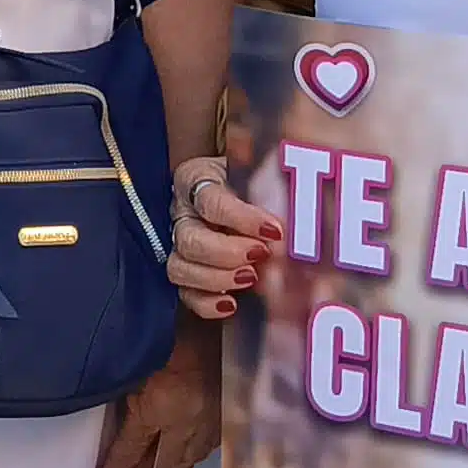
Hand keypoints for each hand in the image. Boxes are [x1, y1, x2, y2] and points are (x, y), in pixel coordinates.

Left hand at [97, 314, 219, 467]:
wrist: (227, 313)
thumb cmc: (177, 326)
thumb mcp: (139, 358)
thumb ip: (128, 391)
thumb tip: (118, 419)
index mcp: (159, 408)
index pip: (130, 452)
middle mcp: (186, 423)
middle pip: (160, 467)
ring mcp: (210, 423)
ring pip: (185, 461)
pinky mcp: (227, 417)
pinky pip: (205, 449)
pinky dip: (188, 457)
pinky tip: (179, 458)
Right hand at [166, 156, 286, 317]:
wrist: (239, 181)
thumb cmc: (250, 173)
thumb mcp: (256, 163)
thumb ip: (268, 171)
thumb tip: (288, 187)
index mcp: (195, 179)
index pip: (212, 201)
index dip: (242, 219)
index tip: (275, 231)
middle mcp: (181, 213)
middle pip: (190, 239)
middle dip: (226, 253)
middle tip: (260, 256)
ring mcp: (179, 244)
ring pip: (180, 267)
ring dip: (216, 278)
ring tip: (250, 277)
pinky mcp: (187, 272)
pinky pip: (184, 293)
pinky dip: (205, 303)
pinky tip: (231, 304)